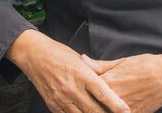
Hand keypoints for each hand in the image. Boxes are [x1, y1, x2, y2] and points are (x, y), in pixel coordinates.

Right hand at [5, 30, 128, 112]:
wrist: (35, 56)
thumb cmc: (60, 54)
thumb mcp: (81, 59)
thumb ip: (96, 70)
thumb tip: (111, 77)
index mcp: (82, 75)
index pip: (103, 93)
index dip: (115, 104)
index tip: (126, 111)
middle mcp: (72, 89)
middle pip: (93, 109)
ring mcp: (61, 99)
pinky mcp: (53, 105)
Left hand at [82, 45, 161, 112]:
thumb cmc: (147, 66)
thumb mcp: (122, 61)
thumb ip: (100, 65)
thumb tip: (82, 59)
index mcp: (108, 82)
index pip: (86, 90)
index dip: (78, 92)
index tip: (69, 93)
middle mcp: (114, 97)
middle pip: (91, 106)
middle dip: (84, 106)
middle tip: (75, 106)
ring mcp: (123, 109)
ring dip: (97, 111)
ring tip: (89, 110)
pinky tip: (109, 111)